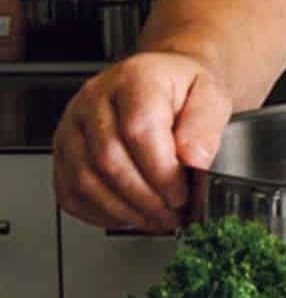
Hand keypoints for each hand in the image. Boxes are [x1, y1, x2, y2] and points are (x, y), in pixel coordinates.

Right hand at [53, 52, 231, 231]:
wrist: (164, 80)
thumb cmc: (184, 89)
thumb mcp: (211, 95)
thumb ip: (205, 127)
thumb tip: (194, 161)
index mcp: (135, 78)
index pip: (139, 130)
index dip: (160, 171)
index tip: (181, 194)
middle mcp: (94, 100)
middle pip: (108, 159)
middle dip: (144, 197)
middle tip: (172, 214)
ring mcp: (72, 126)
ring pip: (85, 180)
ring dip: (123, 210)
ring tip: (155, 219)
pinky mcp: (63, 151)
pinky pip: (70, 192)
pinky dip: (100, 213)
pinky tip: (129, 215)